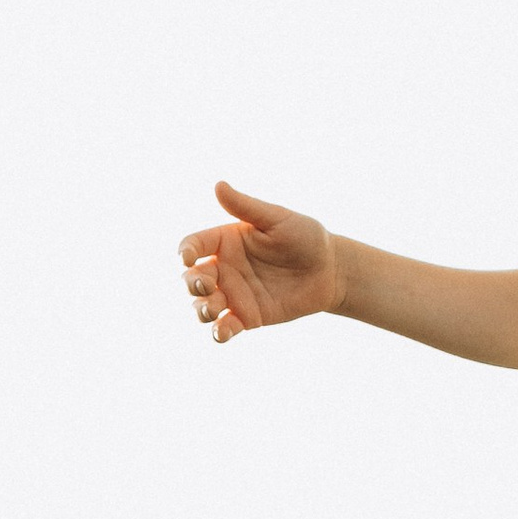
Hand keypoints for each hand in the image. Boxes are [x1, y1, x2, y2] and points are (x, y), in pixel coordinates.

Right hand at [179, 184, 340, 343]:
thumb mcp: (276, 219)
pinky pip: (225, 327)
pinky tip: (222, 332)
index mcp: (226, 241)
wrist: (331, 270)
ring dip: (200, 309)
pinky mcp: (247, 317)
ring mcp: (234, 294)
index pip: (194, 245)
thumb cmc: (305, 237)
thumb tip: (218, 185)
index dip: (186, 252)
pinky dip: (218, 332)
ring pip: (203, 305)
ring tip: (212, 308)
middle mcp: (225, 268)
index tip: (188, 258)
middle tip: (206, 284)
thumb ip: (246, 207)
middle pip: (192, 278)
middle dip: (191, 283)